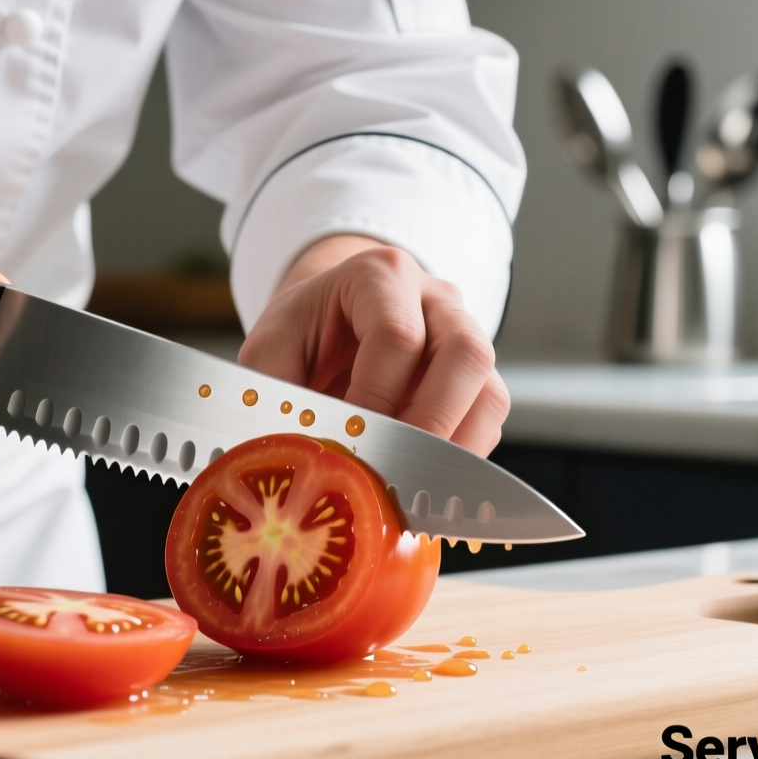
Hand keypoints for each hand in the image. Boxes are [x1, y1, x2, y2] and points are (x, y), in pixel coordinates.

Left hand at [239, 236, 509, 455]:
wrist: (327, 320)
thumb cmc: (301, 333)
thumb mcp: (268, 351)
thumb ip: (275, 396)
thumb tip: (298, 458)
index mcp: (379, 276)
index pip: (398, 335)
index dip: (376, 397)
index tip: (350, 441)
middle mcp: (435, 299)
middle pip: (466, 353)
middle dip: (431, 423)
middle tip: (394, 470)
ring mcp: (465, 337)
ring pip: (489, 391)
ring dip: (455, 446)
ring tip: (412, 482)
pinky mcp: (475, 379)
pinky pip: (488, 420)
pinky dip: (460, 455)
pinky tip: (421, 477)